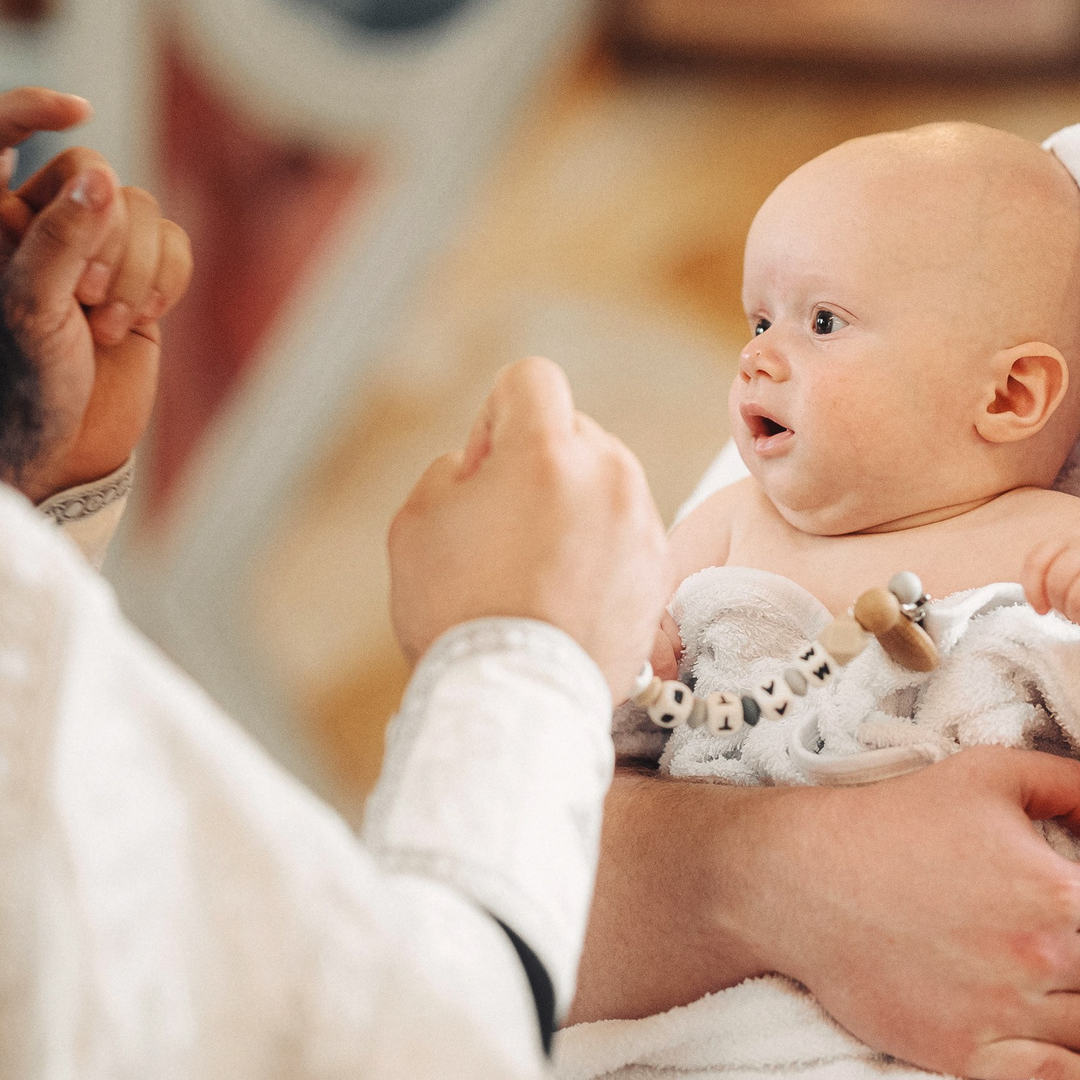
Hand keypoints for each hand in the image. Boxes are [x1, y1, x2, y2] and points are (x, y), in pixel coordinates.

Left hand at [0, 89, 193, 502]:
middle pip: (91, 173)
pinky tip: (139, 320)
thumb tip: (102, 178)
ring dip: (135, 268)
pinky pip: (174, 242)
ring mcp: (94, 250)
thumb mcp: (30, 309)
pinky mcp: (140, 278)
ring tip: (105, 323)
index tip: (76, 109)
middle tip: (82, 296)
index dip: (29, 109)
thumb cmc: (18, 386)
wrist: (64, 453)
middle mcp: (38, 224)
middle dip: (103, 235)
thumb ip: (62, 237)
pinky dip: (166, 279)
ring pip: (139, 207)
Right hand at [388, 358, 667, 690]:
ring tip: (535, 571)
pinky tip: (566, 596)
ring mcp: (644, 523)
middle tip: (503, 528)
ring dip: (573, 507)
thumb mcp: (418, 519)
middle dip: (538, 464)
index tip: (484, 472)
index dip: (496, 416)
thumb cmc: (457, 609)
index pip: (531, 379)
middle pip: (574, 433)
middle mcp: (611, 474)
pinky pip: (626, 533)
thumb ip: (456, 468)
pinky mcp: (661, 570)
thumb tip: (491, 464)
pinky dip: (600, 551)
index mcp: (549, 451)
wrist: (517, 699)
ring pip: (605, 484)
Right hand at [748, 747, 1079, 1079]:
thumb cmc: (895, 822)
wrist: (809, 884)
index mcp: (1055, 889)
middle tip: (1060, 943)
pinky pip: (1059, 1079)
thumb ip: (1069, 785)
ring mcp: (1005, 1012)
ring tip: (1062, 991)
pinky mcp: (968, 1054)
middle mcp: (1040, 956)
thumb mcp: (987, 772)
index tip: (1066, 899)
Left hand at [1024, 530, 1079, 644]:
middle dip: (1064, 607)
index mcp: (1074, 539)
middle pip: (1056, 585)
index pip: (1037, 561)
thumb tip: (1019, 585)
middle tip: (1079, 612)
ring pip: (1079, 602)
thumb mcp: (1069, 576)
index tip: (1042, 609)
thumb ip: (1046, 574)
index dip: (1032, 590)